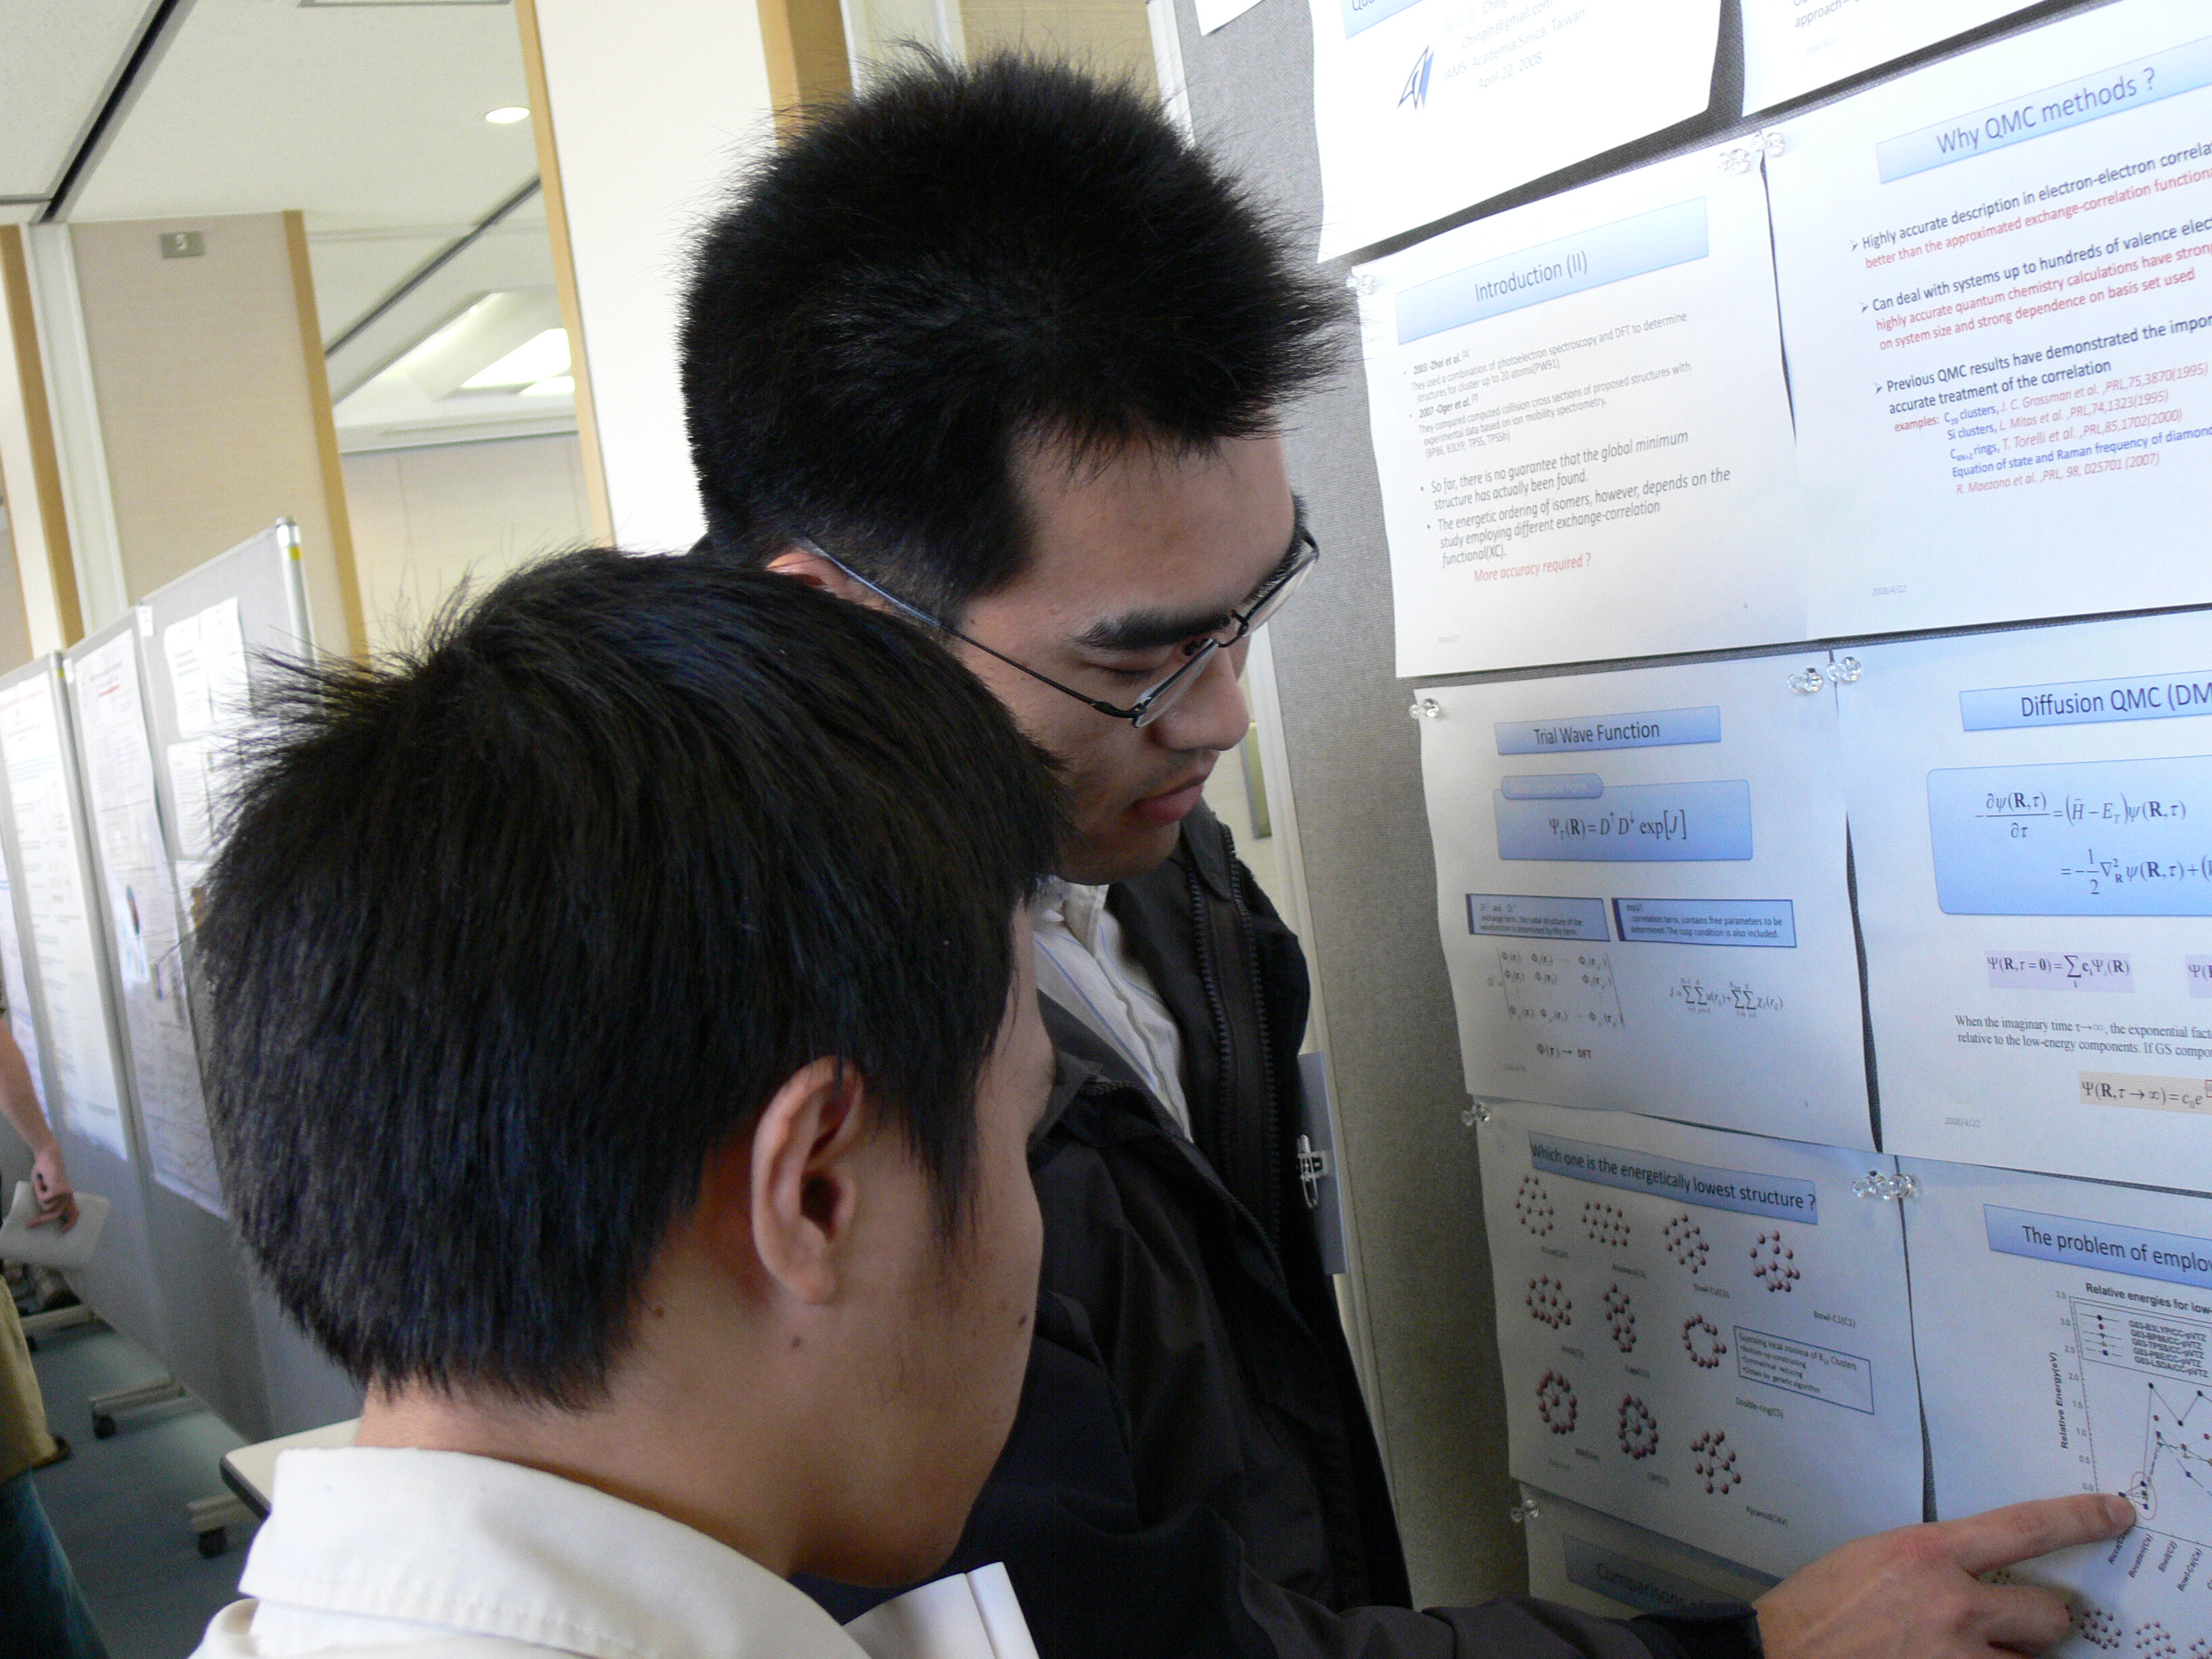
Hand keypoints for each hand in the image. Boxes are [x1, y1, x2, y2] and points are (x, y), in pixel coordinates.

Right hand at [29, 1145, 76, 1230]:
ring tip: (42, 1184)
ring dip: (39, 1196)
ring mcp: (64, 1192)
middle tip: (30, 1224)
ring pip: (46, 1206)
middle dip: (42, 1220)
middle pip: (56, 1214)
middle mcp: (69, 1195)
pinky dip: (38, 1191)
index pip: (75, 1212)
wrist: (48, 1156)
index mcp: (68, 1195)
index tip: (62, 1231)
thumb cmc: (46, 1171)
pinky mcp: (58, 1190)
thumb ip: (49, 1199)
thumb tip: (45, 1211)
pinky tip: (42, 1181)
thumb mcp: (47, 1188)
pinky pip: (43, 1198)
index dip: (70, 1223)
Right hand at [1754, 1492, 2134, 1658]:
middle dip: (2035, 1624)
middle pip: (2049, 1614)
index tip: (2116, 1515)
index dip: (2080, 1519)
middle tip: (2005, 1627)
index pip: (2024, 1528)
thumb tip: (1982, 1574)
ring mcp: (1957, 1657)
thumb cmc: (1818, 1607)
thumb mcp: (1874, 1558)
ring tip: (1961, 1651)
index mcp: (1927, 1553)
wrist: (1778, 1654)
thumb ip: (1934, 1561)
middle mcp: (1953, 1604)